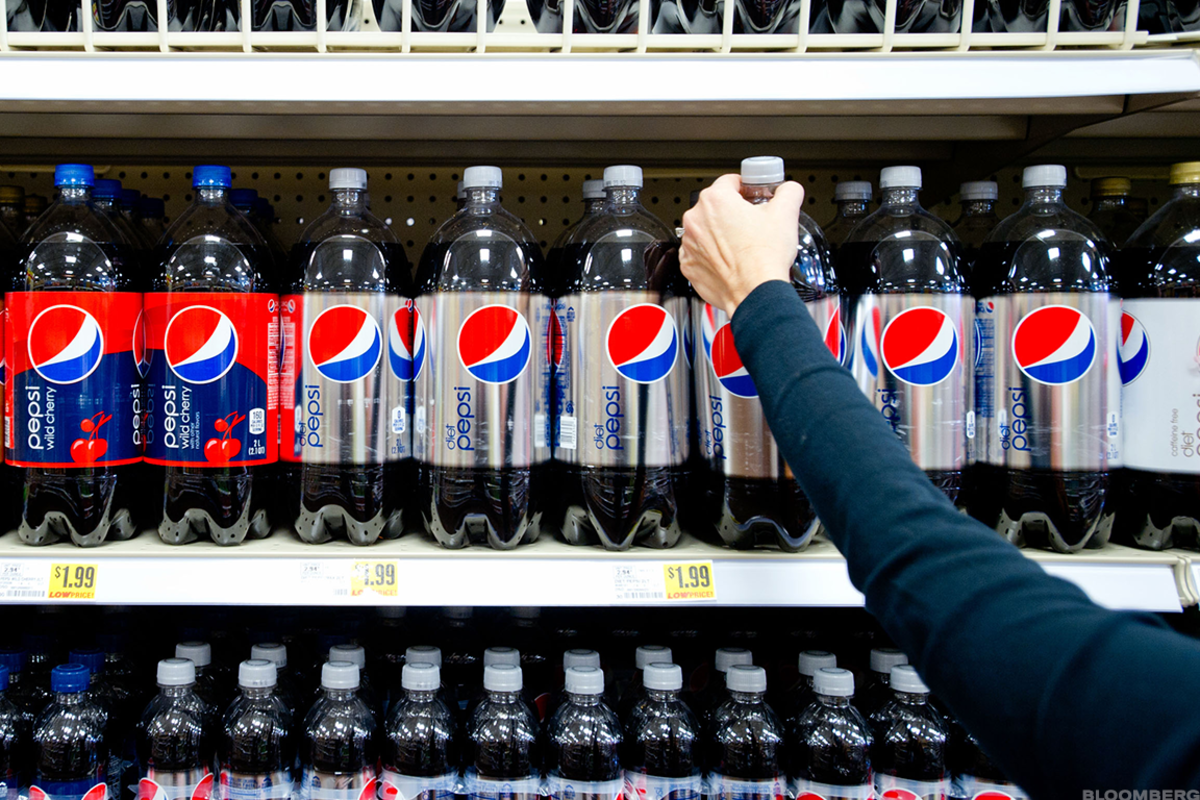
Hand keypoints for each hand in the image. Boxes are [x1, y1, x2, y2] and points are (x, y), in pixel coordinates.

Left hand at [680, 174, 803, 316]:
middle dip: (733, 213)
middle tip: (751, 225)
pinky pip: (700, 254)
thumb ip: (788, 192)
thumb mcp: (786, 214)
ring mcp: (689, 244)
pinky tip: (730, 260)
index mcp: (715, 200)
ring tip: (742, 246)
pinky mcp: (689, 266)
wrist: (755, 293)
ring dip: (720, 234)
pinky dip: (712, 255)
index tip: (752, 197)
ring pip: (706, 231)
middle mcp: (696, 220)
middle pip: (716, 207)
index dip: (746, 189)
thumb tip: (788, 189)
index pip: (730, 182)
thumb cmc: (764, 258)